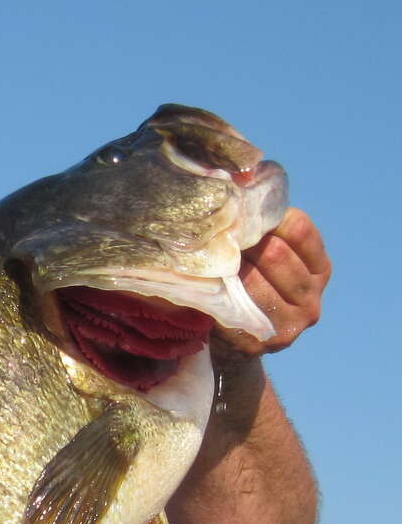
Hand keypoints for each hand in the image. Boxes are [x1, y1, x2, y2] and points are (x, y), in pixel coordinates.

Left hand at [212, 208, 329, 365]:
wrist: (236, 342)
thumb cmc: (248, 286)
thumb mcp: (266, 257)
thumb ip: (264, 229)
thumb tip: (243, 181)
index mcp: (319, 270)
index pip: (299, 230)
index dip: (267, 218)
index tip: (238, 213)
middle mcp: (312, 299)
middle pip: (276, 254)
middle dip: (243, 242)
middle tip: (214, 234)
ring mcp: (291, 324)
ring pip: (254, 282)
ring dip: (227, 268)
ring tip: (205, 257)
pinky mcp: (263, 343)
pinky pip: (235, 310)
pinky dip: (218, 296)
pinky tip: (204, 286)